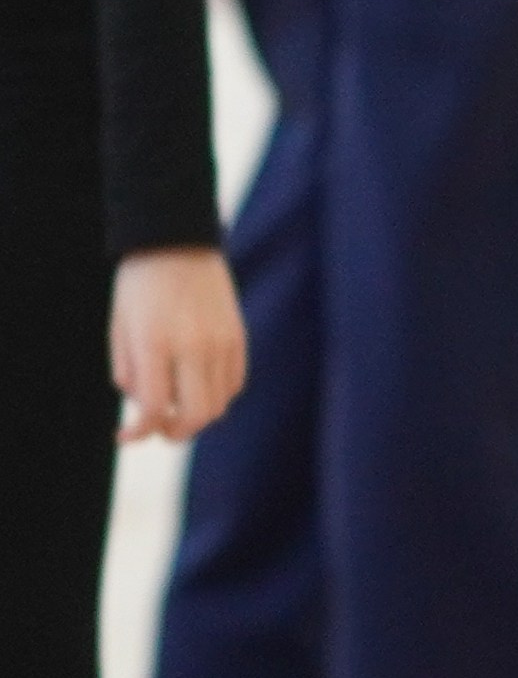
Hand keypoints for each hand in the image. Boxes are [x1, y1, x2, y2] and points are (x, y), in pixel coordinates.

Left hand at [111, 247, 246, 441]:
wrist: (176, 241)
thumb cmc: (140, 285)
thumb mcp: (120, 326)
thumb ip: (128, 370)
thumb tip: (144, 410)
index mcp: (156, 341)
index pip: (153, 406)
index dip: (138, 431)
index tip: (125, 436)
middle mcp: (193, 345)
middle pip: (194, 415)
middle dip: (175, 431)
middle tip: (161, 427)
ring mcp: (220, 343)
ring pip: (217, 405)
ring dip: (196, 416)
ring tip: (178, 405)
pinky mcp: (237, 338)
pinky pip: (233, 385)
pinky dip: (216, 396)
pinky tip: (199, 386)